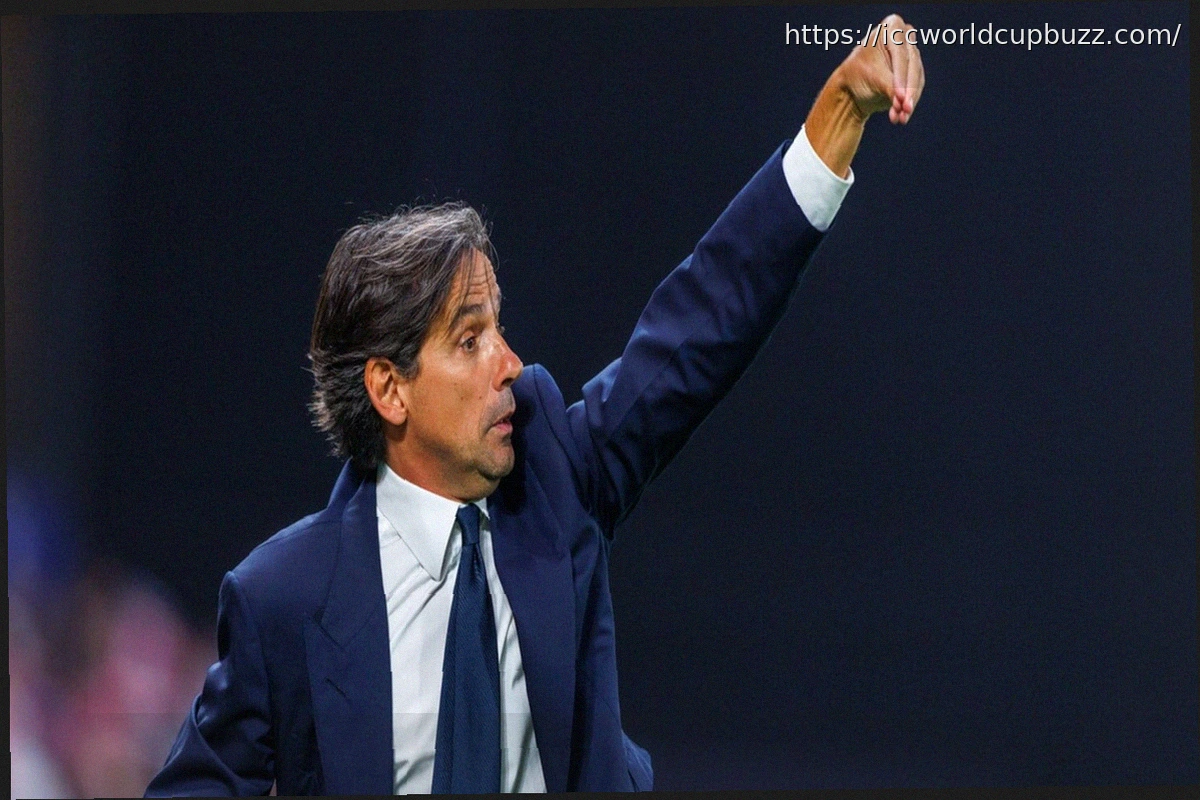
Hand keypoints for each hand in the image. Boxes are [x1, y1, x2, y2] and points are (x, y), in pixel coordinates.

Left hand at [804, 13, 924, 176]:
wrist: (853, 89)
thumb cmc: (857, 76)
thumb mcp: (872, 79)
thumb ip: (889, 88)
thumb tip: (902, 101)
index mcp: (891, 28)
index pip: (900, 55)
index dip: (901, 77)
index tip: (900, 97)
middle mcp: (906, 38)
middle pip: (912, 66)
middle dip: (908, 91)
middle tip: (905, 109)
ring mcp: (912, 55)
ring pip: (917, 78)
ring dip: (910, 101)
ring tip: (900, 118)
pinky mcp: (914, 72)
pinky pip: (917, 88)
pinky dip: (909, 103)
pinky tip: (900, 117)